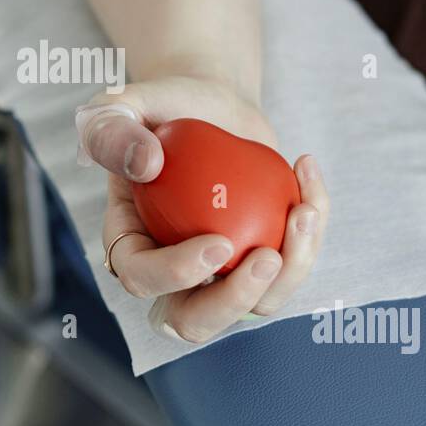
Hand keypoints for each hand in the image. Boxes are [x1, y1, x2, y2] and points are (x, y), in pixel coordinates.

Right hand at [76, 75, 328, 342]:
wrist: (211, 104)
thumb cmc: (160, 106)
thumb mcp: (122, 106)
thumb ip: (113, 130)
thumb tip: (147, 165)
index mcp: (130, 245)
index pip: (142, 279)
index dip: (176, 274)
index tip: (218, 241)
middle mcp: (172, 273)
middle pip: (194, 321)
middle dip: (235, 301)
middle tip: (268, 257)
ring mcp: (220, 273)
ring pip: (254, 304)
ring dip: (293, 268)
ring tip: (304, 210)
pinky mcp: (260, 258)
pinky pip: (292, 266)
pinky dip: (312, 229)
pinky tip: (307, 172)